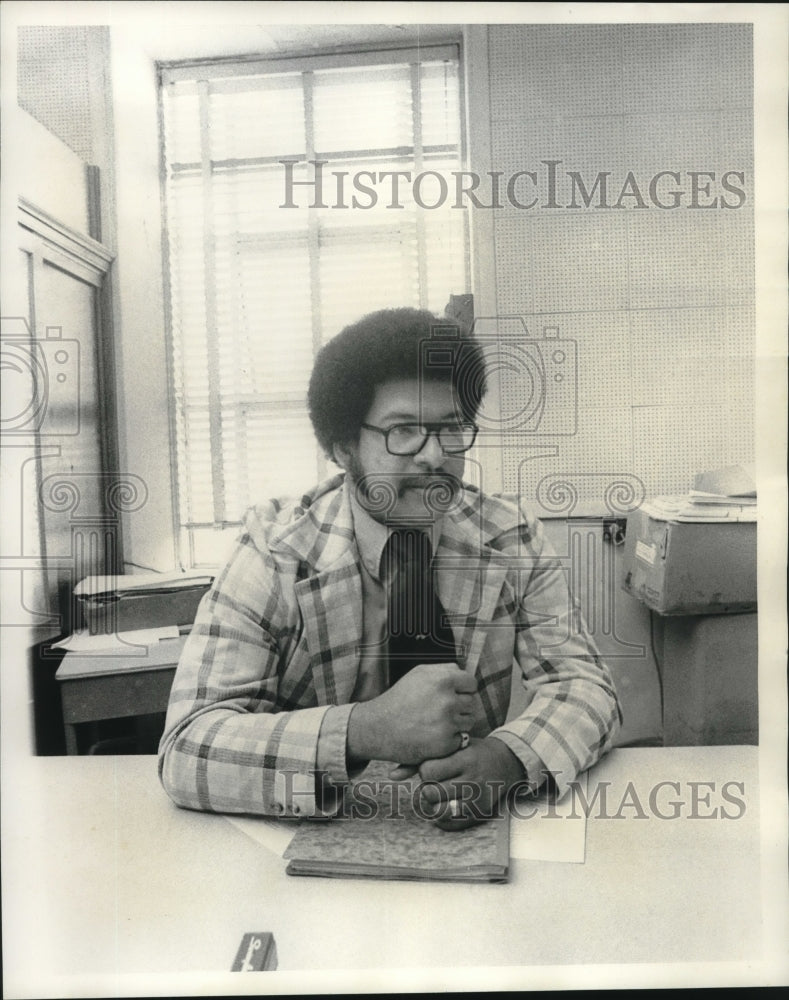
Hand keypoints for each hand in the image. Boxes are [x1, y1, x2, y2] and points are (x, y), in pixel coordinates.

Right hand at [347, 662, 476, 765]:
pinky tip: (433, 735)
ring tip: (437, 722)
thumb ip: (444, 669)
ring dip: (458, 723)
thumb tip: (462, 672)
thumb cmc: (399, 699)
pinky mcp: (445, 743)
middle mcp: (447, 700)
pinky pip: (460, 739)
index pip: (471, 684)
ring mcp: (447, 723)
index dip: (463, 689)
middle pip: (472, 703)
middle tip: (441, 711)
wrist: (378, 727)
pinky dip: (450, 739)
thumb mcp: (419, 673)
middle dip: (460, 706)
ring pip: (469, 721)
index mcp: (443, 680)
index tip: (453, 695)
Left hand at [396, 737, 526, 830]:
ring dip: (433, 803)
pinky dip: (441, 817)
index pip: (428, 770)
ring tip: (440, 792)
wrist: (507, 761)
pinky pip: (450, 823)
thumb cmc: (473, 750)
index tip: (432, 767)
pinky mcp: (479, 813)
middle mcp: (472, 779)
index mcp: (464, 759)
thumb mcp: (453, 747)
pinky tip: (444, 805)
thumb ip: (422, 759)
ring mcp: (477, 799)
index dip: (424, 770)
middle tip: (435, 781)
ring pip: (438, 810)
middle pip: (430, 792)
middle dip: (427, 787)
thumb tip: (391, 776)